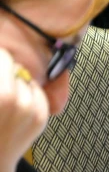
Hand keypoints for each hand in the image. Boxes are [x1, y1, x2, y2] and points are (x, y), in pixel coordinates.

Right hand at [0, 49, 48, 171]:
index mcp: (2, 96)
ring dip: (18, 83)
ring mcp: (32, 110)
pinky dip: (29, 95)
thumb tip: (3, 53)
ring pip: (28, 79)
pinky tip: (16, 108)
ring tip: (5, 100)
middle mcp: (17, 101)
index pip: (4, 57)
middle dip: (6, 72)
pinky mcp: (42, 117)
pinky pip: (38, 93)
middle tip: (2, 85)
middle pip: (16, 67)